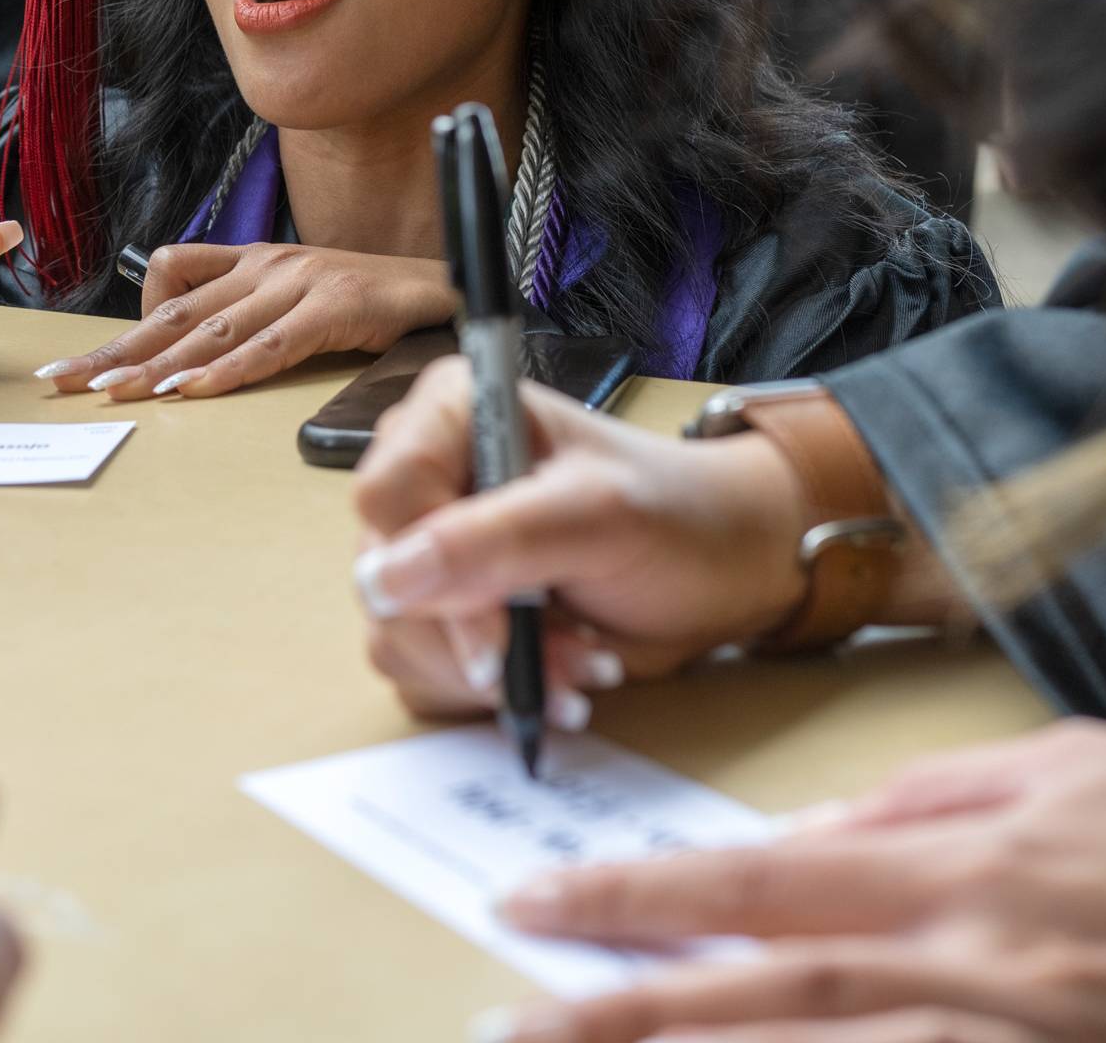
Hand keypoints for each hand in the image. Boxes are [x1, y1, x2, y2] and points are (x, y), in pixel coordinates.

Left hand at [36, 243, 457, 400]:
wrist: (446, 289)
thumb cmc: (371, 301)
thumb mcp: (299, 297)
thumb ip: (251, 315)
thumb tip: (194, 356)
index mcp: (255, 260)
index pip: (171, 277)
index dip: (129, 321)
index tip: (90, 361)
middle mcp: (267, 265)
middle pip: (174, 311)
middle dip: (116, 350)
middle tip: (65, 382)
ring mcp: (299, 284)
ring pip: (212, 329)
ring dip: (157, 364)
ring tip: (113, 392)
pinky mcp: (334, 308)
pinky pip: (268, 345)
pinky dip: (227, 371)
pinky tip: (193, 392)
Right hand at [349, 358, 812, 723]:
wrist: (722, 569)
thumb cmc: (675, 517)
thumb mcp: (600, 517)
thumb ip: (498, 538)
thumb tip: (390, 578)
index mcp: (453, 413)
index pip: (386, 496)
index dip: (429, 572)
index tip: (501, 631)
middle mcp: (427, 474)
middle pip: (383, 577)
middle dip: (476, 638)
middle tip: (567, 656)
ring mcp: (428, 547)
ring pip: (397, 635)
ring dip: (489, 673)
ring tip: (577, 664)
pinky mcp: (442, 610)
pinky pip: (422, 669)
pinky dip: (488, 692)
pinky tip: (556, 676)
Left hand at [473, 720, 1105, 1042]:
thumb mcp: (1065, 769)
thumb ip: (925, 808)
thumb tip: (807, 842)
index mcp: (967, 863)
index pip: (763, 883)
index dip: (643, 896)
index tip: (541, 903)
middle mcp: (977, 967)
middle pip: (768, 995)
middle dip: (627, 1010)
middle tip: (512, 1020)